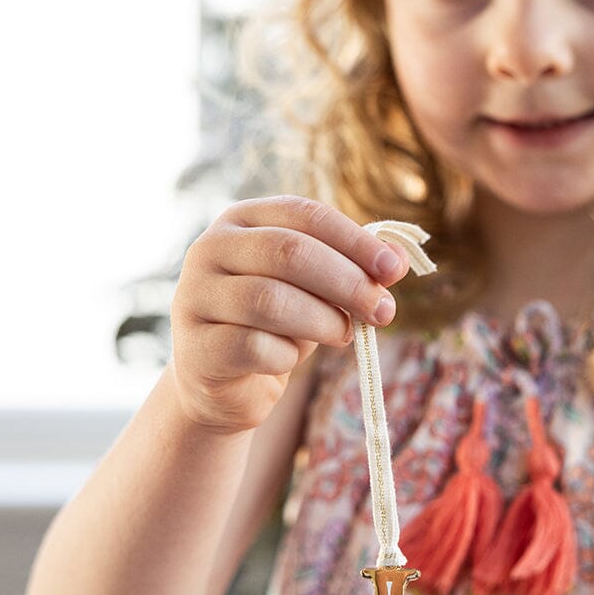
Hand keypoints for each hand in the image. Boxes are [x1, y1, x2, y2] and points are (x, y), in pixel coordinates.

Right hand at [170, 196, 408, 432]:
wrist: (221, 379)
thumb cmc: (275, 322)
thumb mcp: (316, 287)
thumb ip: (352, 267)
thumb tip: (398, 258)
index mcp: (242, 219)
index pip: (304, 215)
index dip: (354, 241)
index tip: (394, 270)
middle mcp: (209, 248)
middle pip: (288, 252)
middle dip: (347, 282)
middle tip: (383, 311)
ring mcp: (194, 297)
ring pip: (270, 301)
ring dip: (322, 321)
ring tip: (343, 334)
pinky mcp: (195, 348)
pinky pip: (253, 347)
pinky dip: (286, 356)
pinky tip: (289, 359)